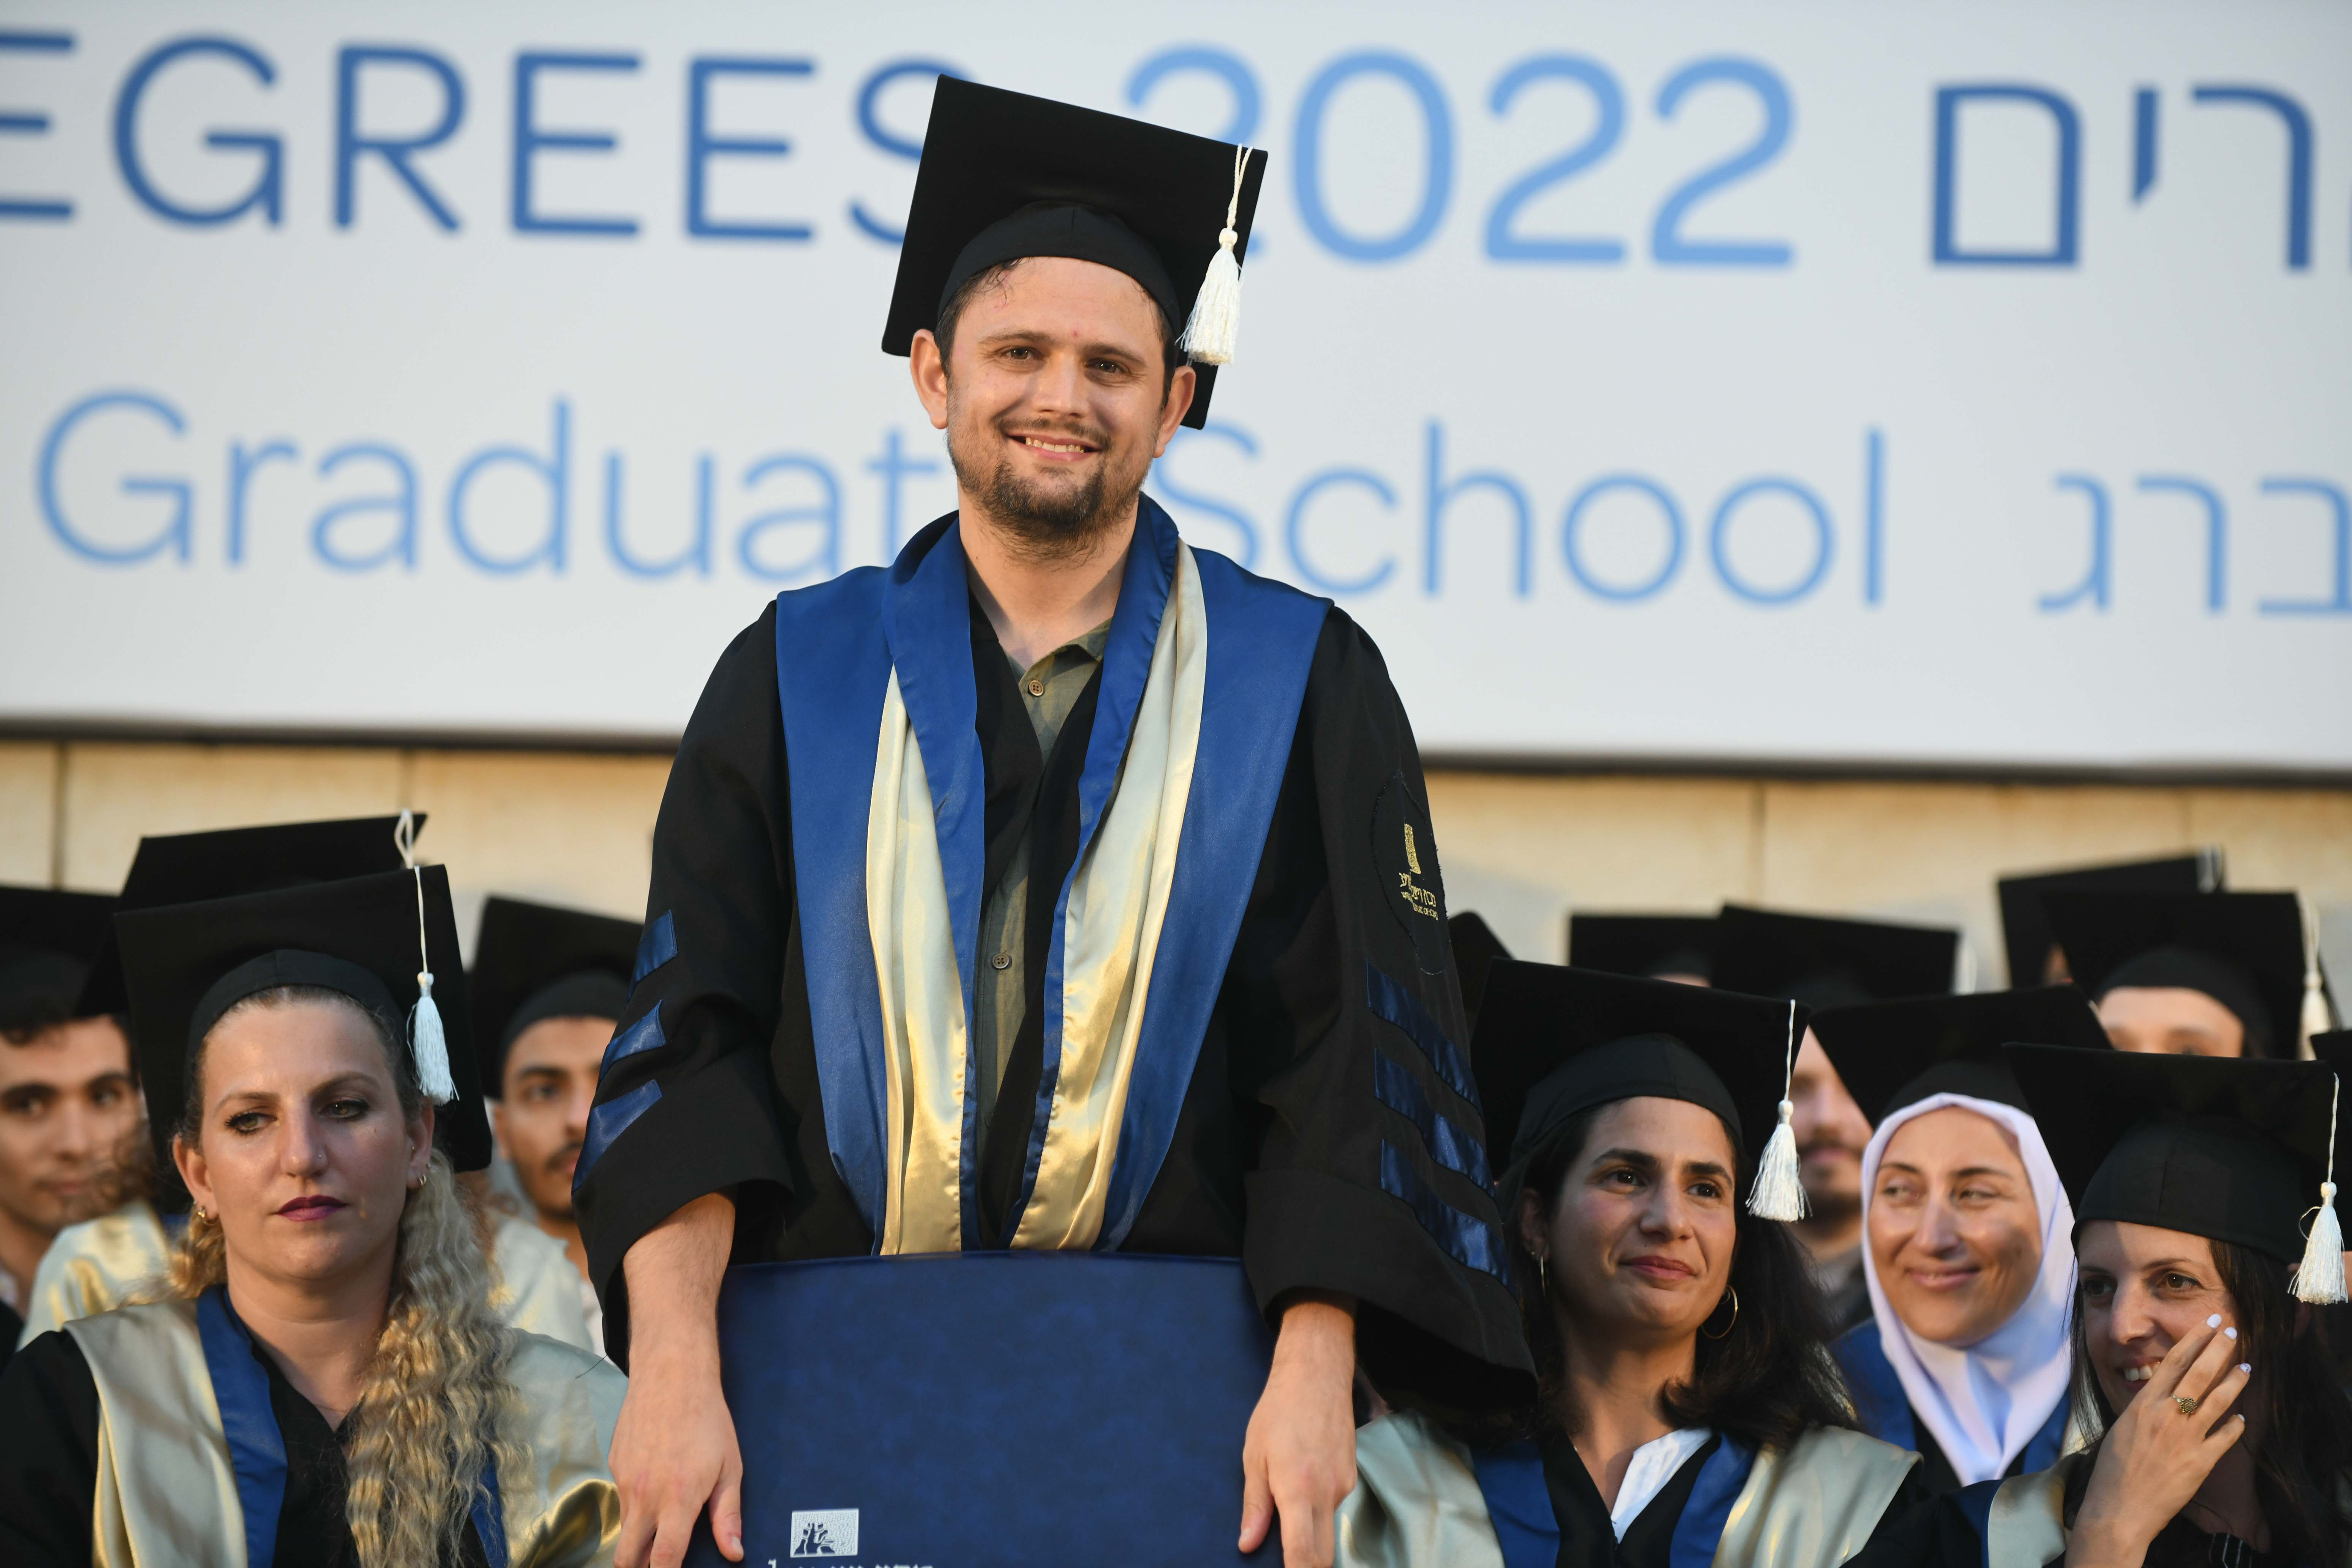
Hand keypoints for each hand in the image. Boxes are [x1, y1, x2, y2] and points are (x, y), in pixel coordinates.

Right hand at [611, 1194, 742, 1567]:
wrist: (672, 1373)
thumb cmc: (708, 1419)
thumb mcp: (730, 1467)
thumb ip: (728, 1514)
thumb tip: (734, 1553)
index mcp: (678, 1499)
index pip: (663, 1561)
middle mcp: (645, 1495)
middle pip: (628, 1558)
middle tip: (657, 1564)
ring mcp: (624, 1481)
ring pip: (625, 1528)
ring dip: (638, 1537)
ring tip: (660, 1527)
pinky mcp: (614, 1465)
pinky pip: (621, 1498)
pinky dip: (634, 1504)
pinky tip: (654, 1482)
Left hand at [1240, 1293, 1358, 1567]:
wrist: (1317, 1375)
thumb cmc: (1278, 1412)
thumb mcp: (1254, 1457)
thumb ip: (1254, 1505)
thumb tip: (1247, 1544)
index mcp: (1297, 1490)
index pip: (1303, 1554)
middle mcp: (1326, 1492)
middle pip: (1324, 1554)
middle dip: (1308, 1566)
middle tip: (1289, 1561)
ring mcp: (1343, 1485)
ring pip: (1328, 1528)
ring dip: (1311, 1533)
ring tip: (1288, 1509)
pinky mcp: (1351, 1476)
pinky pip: (1334, 1505)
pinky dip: (1318, 1508)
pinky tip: (1303, 1482)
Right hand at [2066, 1317, 2250, 1567]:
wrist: (2119, 1508)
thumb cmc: (2113, 1469)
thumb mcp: (2123, 1427)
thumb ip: (2145, 1408)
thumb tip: (2162, 1393)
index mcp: (2143, 1404)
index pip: (2173, 1361)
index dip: (2193, 1340)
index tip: (2208, 1324)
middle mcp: (2166, 1415)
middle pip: (2199, 1373)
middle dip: (2218, 1349)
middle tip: (2232, 1332)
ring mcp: (2186, 1438)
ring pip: (2218, 1400)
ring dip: (2235, 1381)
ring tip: (2247, 1367)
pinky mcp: (2201, 1462)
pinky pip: (2225, 1436)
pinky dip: (2236, 1424)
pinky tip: (2242, 1417)